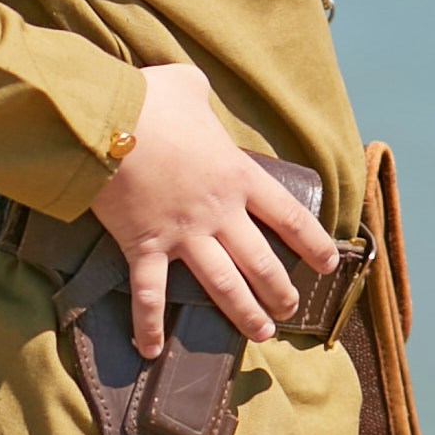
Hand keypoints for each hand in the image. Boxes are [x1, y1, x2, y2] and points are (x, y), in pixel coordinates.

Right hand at [93, 63, 337, 357]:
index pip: (287, 216)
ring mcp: (183, 234)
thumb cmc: (149, 100)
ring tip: (261, 333)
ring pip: (223, 285)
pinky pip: (149, 294)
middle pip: (261, 260)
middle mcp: (219, 212)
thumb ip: (199, 93)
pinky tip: (152, 350)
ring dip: (243, 313)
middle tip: (290, 309)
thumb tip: (194, 90)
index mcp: (237, 174)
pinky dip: (148, 325)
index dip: (312, 243)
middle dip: (280, 290)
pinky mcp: (145, 246)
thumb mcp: (187, 85)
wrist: (107, 122)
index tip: (328, 263)